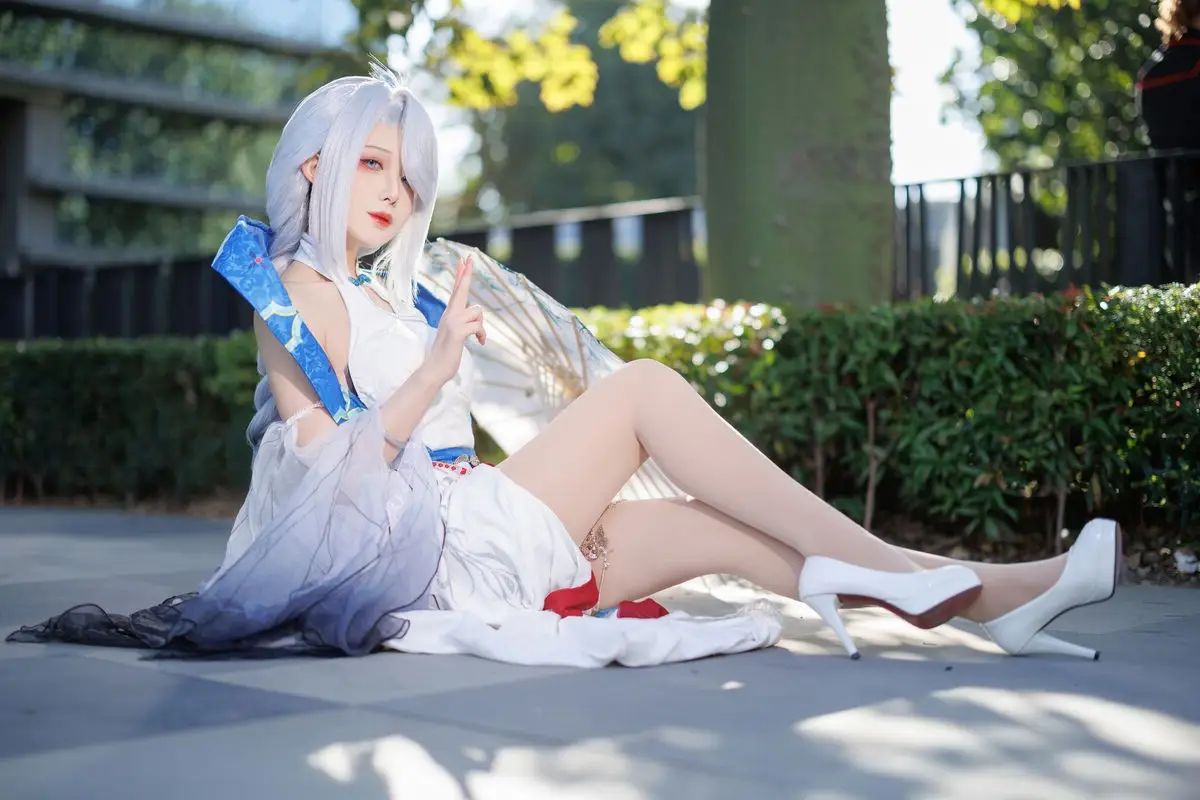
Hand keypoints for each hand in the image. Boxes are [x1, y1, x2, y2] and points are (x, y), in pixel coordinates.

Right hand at [424, 255, 484, 385]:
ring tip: (477, 339)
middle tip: (471, 257)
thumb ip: (463, 322)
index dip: (461, 275)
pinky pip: (478, 326)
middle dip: (467, 274)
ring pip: (477, 312)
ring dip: (481, 327)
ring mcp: (452, 321)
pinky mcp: (457, 331)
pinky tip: (479, 343)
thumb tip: (475, 317)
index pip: (456, 290)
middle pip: (461, 289)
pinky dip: (481, 335)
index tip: (464, 261)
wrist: (435, 369)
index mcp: (449, 314)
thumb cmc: (447, 354)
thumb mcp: (456, 334)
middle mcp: (449, 314)